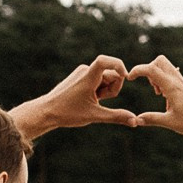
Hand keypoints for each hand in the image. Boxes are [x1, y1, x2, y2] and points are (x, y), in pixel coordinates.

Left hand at [8, 58, 137, 142]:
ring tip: (94, 101)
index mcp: (88, 77)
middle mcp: (86, 70)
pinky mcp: (81, 75)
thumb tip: (135, 121)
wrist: (47, 111)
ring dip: (105, 90)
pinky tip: (89, 99)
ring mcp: (83, 72)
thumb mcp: (95, 116)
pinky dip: (99, 89)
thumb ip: (116, 116)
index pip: (106, 60)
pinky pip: (98, 79)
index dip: (119, 66)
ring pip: (106, 78)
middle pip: (112, 74)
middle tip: (101, 100)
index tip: (126, 77)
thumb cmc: (68, 113)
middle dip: (113, 88)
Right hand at [130, 55, 182, 141]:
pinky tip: (165, 96)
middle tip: (150, 87)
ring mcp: (182, 83)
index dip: (137, 70)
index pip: (151, 69)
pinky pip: (171, 75)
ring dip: (156, 75)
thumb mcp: (169, 123)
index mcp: (172, 87)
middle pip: (159, 60)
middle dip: (148, 69)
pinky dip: (163, 80)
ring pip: (165, 67)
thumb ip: (151, 119)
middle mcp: (177, 81)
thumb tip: (135, 120)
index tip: (129, 79)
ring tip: (159, 94)